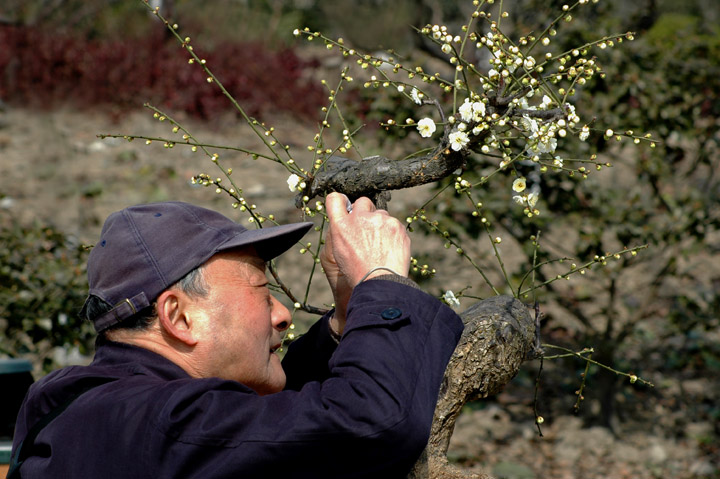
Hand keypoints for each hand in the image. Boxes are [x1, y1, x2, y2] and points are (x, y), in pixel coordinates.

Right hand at [320, 193, 410, 332]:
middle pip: (362, 202)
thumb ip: (343, 231)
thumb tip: (349, 221)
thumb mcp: (339, 252)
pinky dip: (393, 233)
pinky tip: (390, 248)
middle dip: (365, 211)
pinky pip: (394, 224)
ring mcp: (379, 220)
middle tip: (368, 229)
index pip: (334, 199)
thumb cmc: (357, 271)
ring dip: (380, 224)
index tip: (346, 206)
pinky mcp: (396, 225)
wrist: (379, 281)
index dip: (340, 201)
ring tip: (380, 245)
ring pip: (381, 214)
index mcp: (341, 225)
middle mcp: (359, 218)